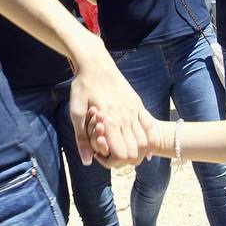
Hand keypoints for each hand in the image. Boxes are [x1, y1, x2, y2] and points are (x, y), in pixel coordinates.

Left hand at [67, 52, 150, 166]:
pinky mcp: (138, 104)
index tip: (102, 157)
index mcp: (109, 121)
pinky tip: (142, 146)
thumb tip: (87, 161)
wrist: (96, 63)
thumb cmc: (82, 86)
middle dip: (124, 161)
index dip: (113, 162)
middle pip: (135, 152)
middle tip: (112, 157)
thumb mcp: (75, 111)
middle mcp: (125, 118)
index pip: (121, 154)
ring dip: (137, 153)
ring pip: (145, 142)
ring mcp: (134, 111)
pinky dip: (149, 141)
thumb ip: (81, 138)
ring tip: (124, 152)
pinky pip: (150, 128)